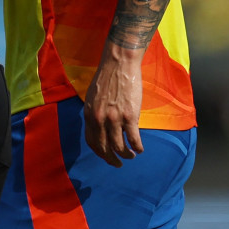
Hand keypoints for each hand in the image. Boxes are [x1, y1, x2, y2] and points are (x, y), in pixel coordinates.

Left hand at [82, 48, 145, 167]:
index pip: (91, 141)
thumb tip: (98, 127)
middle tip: (117, 164)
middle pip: (104, 147)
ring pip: (119, 147)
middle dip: (111, 159)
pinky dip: (137, 147)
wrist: (119, 64)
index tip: (105, 156)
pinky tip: (139, 149)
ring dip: (126, 155)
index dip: (99, 152)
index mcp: (89, 114)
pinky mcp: (130, 116)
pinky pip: (133, 139)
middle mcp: (100, 119)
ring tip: (131, 156)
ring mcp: (114, 119)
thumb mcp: (92, 97)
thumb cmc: (107, 78)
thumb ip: (94, 113)